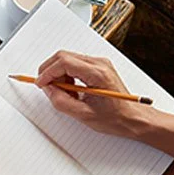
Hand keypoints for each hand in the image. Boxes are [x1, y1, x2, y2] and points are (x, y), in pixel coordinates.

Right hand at [36, 51, 152, 138]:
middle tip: (46, 86)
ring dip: (60, 74)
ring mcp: (100, 63)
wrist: (133, 118)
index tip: (40, 83)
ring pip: (69, 59)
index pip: (64, 62)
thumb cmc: (116, 118)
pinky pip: (76, 64)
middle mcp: (100, 64)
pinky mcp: (99, 67)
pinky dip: (68, 75)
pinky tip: (73, 90)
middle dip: (50, 70)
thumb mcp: (83, 114)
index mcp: (98, 74)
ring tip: (65, 93)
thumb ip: (61, 101)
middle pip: (64, 56)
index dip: (47, 72)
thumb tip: (48, 89)